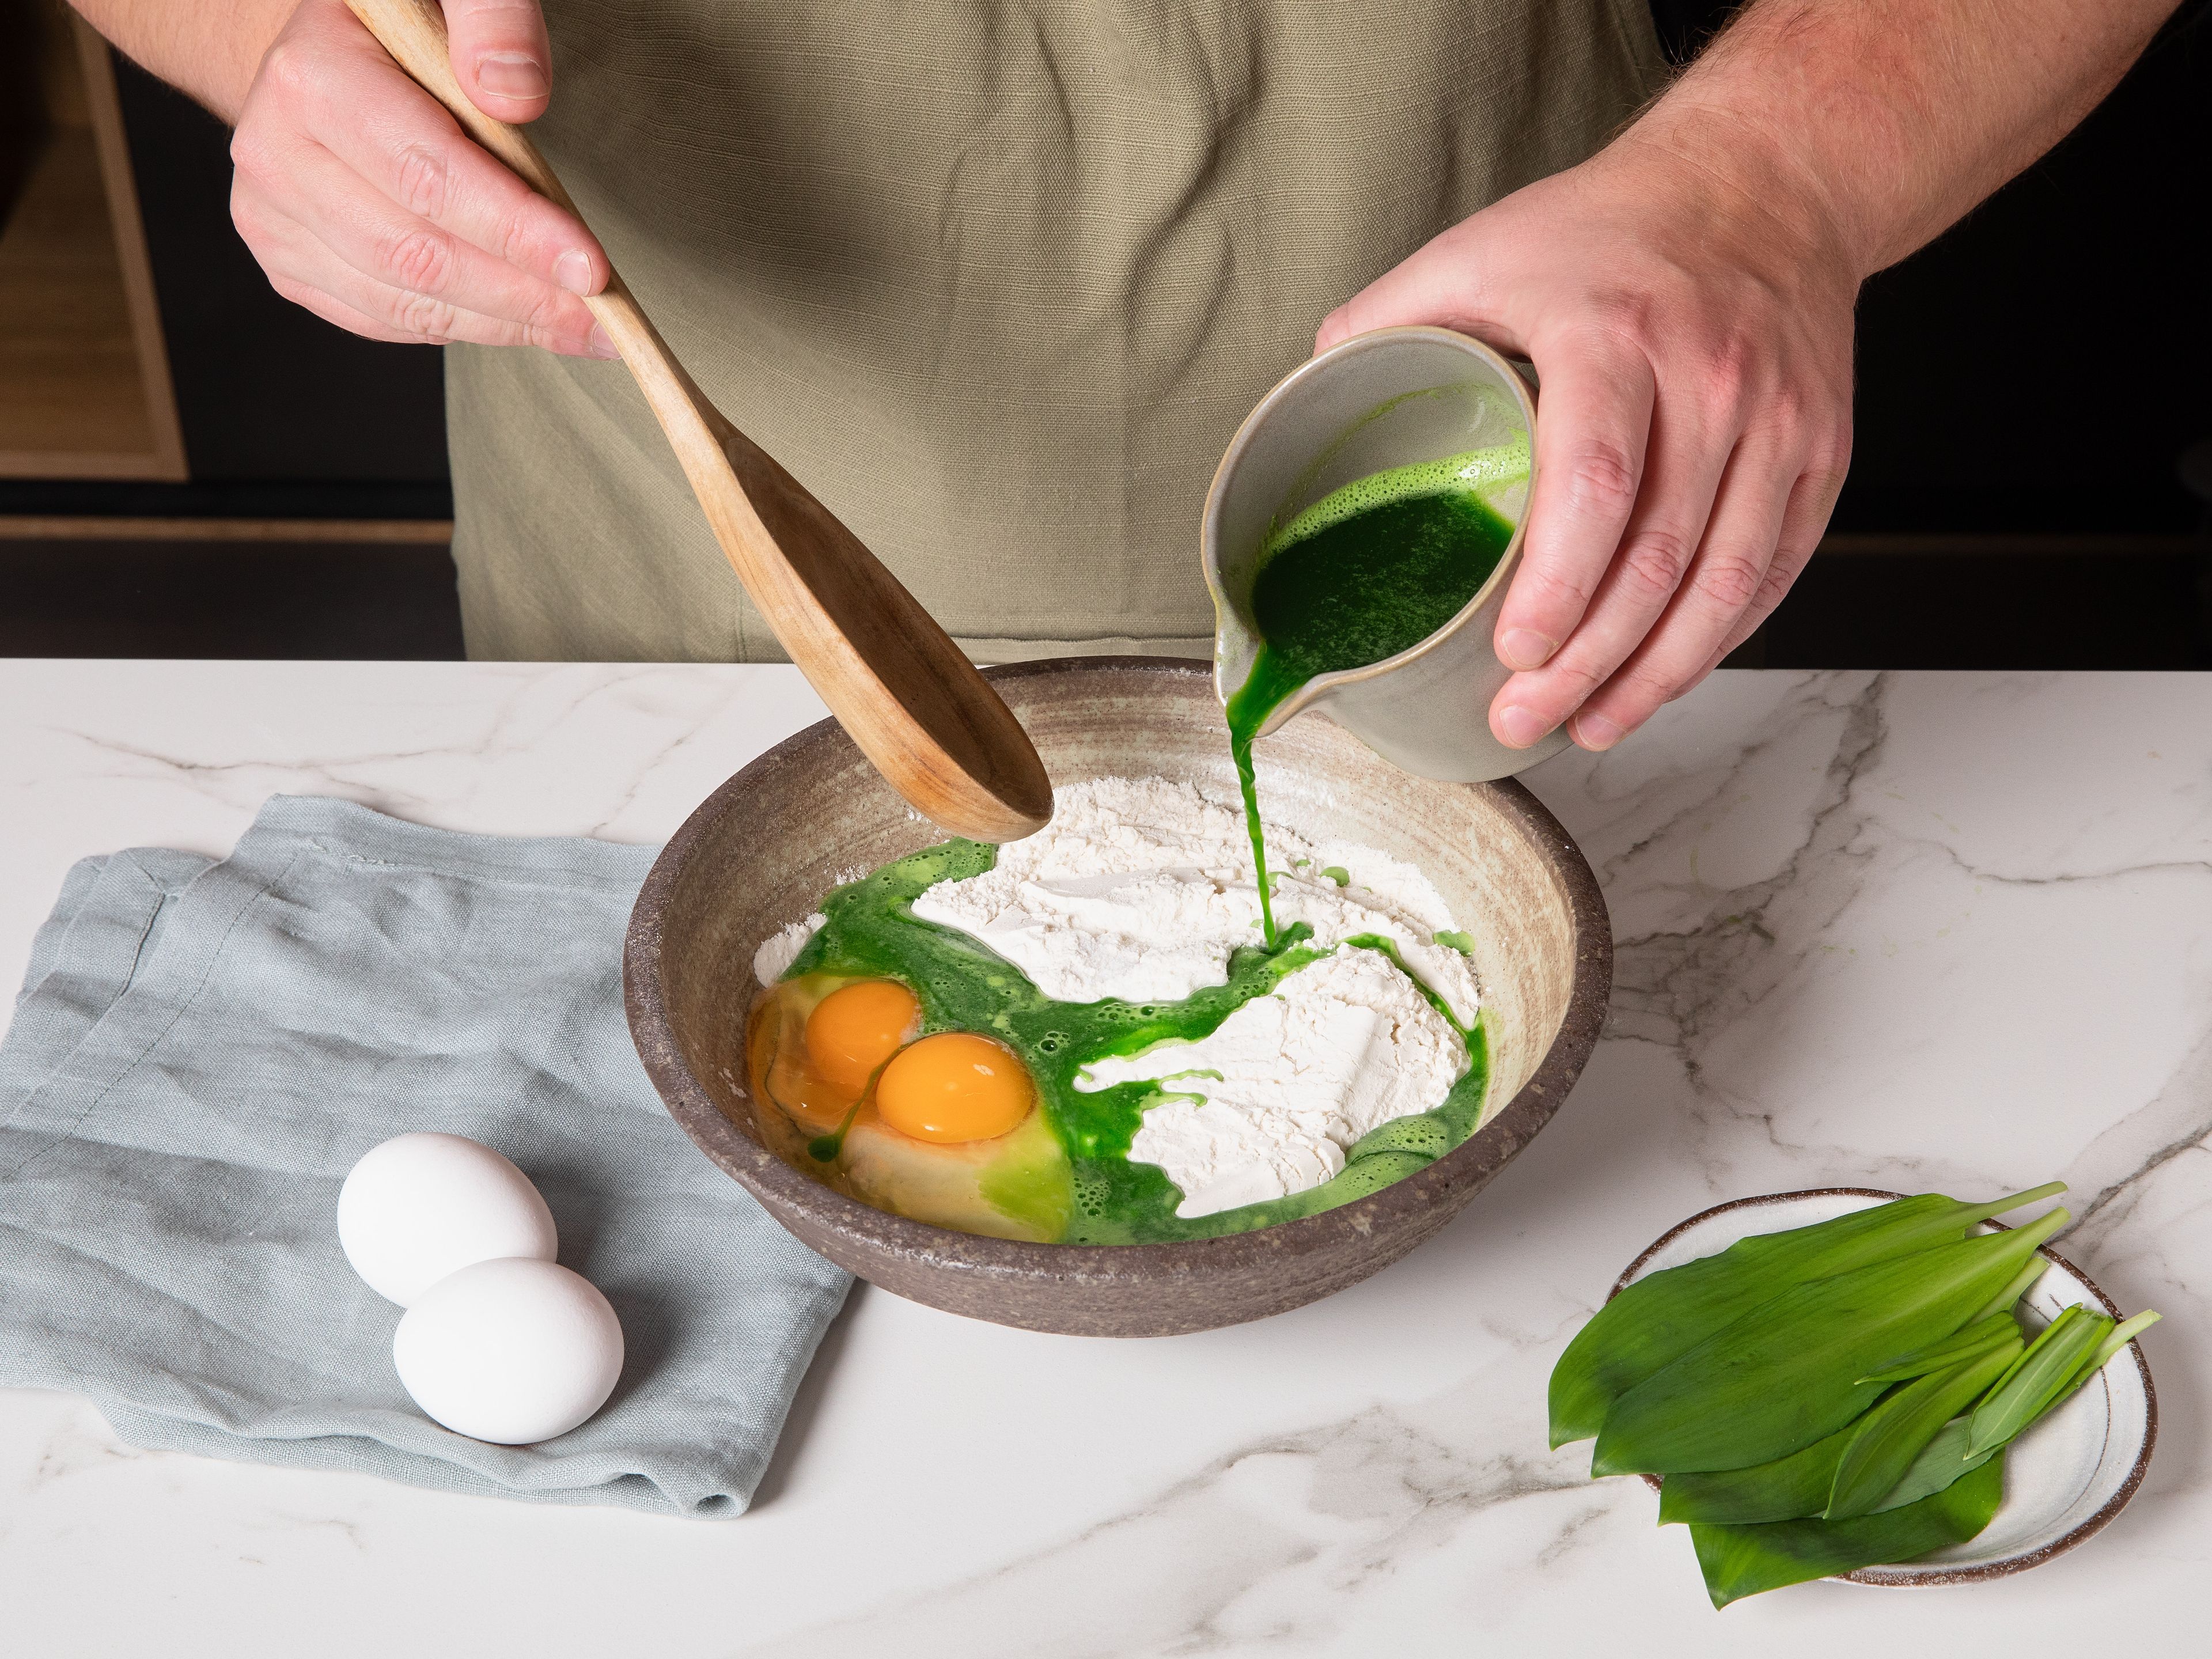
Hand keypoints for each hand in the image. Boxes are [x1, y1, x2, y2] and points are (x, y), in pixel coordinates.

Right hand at [228, 0, 611, 355]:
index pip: (430, 177)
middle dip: (526, 294)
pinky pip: (389, 320)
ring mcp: (274, 218)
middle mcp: (276, 155)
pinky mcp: (289, 263)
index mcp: (312, 80)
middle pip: (420, 255)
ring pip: (408, 301)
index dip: (518, 231)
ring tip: (580, 326)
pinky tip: (519, 318)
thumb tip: (515, 96)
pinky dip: (465, 326)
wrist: (333, 49)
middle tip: (606, 317)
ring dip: (506, 323)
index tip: (592, 269)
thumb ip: (492, 19)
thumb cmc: (407, 25)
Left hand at [1315, 121, 1856, 752]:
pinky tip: (1662, 677)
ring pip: (1724, 581)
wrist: (1769, 181)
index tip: (1513, 653)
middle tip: (1523, 716)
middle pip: (1656, 557)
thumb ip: (1392, 316)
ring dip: (1656, 674)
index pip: (1596, 483)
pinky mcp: (1821, 451)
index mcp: (1614, 334)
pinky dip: (1718, 639)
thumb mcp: (1485, 246)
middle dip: (1586, 661)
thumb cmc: (1615, 225)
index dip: (1557, 587)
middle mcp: (1710, 380)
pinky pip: (1775, 569)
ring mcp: (1777, 421)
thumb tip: (1308, 395)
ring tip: (1590, 722)